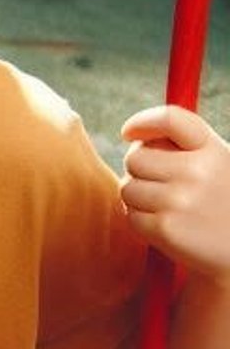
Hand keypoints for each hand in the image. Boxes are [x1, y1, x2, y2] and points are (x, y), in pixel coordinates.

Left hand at [121, 105, 229, 279]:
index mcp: (213, 150)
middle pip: (135, 158)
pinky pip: (131, 217)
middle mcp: (197, 171)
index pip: (170, 119)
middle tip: (158, 183)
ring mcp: (181, 200)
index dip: (142, 122)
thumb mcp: (221, 165)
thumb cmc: (225, 202)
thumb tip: (133, 135)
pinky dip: (142, 221)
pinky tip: (167, 225)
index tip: (128, 133)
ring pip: (128, 189)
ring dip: (139, 198)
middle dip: (139, 170)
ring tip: (166, 206)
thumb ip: (187, 147)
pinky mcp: (167, 229)